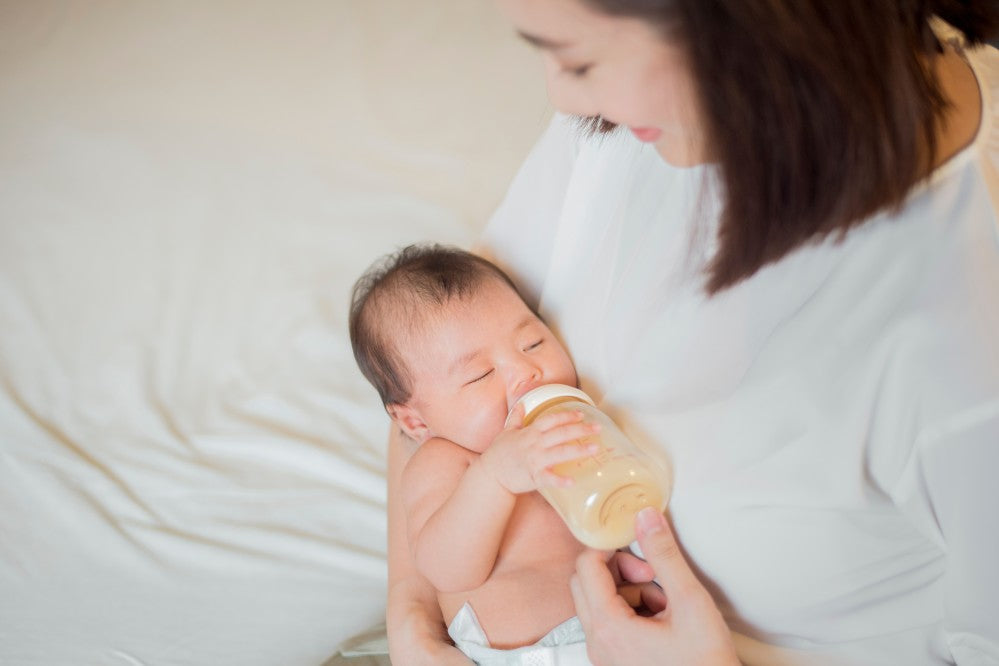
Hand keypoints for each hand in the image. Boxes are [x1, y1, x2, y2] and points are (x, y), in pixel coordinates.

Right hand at [480, 403, 598, 493]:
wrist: (490, 474)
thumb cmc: (498, 454)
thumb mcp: (506, 431)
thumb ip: (516, 417)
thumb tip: (521, 403)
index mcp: (530, 432)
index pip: (551, 420)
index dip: (567, 415)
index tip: (581, 414)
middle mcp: (535, 443)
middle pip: (561, 433)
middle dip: (580, 429)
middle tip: (597, 428)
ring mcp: (535, 460)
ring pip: (560, 452)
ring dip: (578, 450)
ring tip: (594, 448)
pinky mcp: (534, 476)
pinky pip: (549, 478)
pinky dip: (560, 480)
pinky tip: (573, 481)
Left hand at [570, 507, 739, 665]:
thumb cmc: (705, 663)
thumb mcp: (690, 602)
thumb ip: (665, 555)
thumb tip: (646, 517)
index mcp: (608, 628)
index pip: (586, 566)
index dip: (610, 548)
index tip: (638, 546)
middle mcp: (597, 643)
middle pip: (585, 583)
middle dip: (618, 569)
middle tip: (652, 574)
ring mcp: (604, 655)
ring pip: (598, 602)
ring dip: (629, 591)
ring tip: (666, 604)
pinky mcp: (614, 660)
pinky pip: (609, 622)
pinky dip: (632, 611)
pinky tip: (663, 620)